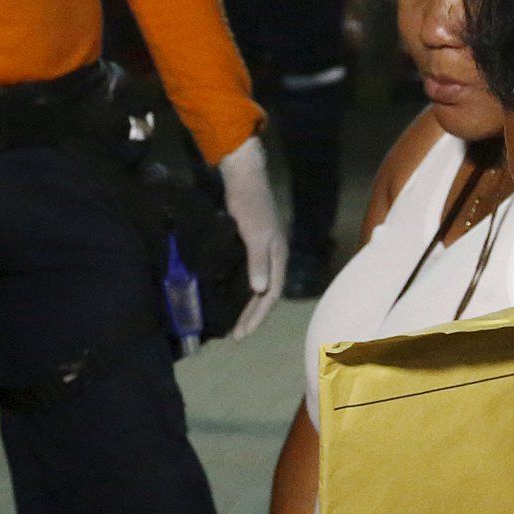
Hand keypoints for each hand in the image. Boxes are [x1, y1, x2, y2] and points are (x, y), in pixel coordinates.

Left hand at [218, 136, 285, 338]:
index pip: (271, 295)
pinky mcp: (253, 243)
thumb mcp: (255, 234)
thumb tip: (260, 291)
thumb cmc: (250, 205)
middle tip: (237, 335)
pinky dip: (244, 289)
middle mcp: (275, 256)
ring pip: (260, 285)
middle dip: (253, 316)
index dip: (258, 316)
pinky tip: (234, 295)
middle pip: (267, 294)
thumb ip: (258, 262)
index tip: (242, 333)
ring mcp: (265, 250)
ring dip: (249, 305)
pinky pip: (252, 274)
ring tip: (237, 323)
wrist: (244, 177)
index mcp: (279, 256)